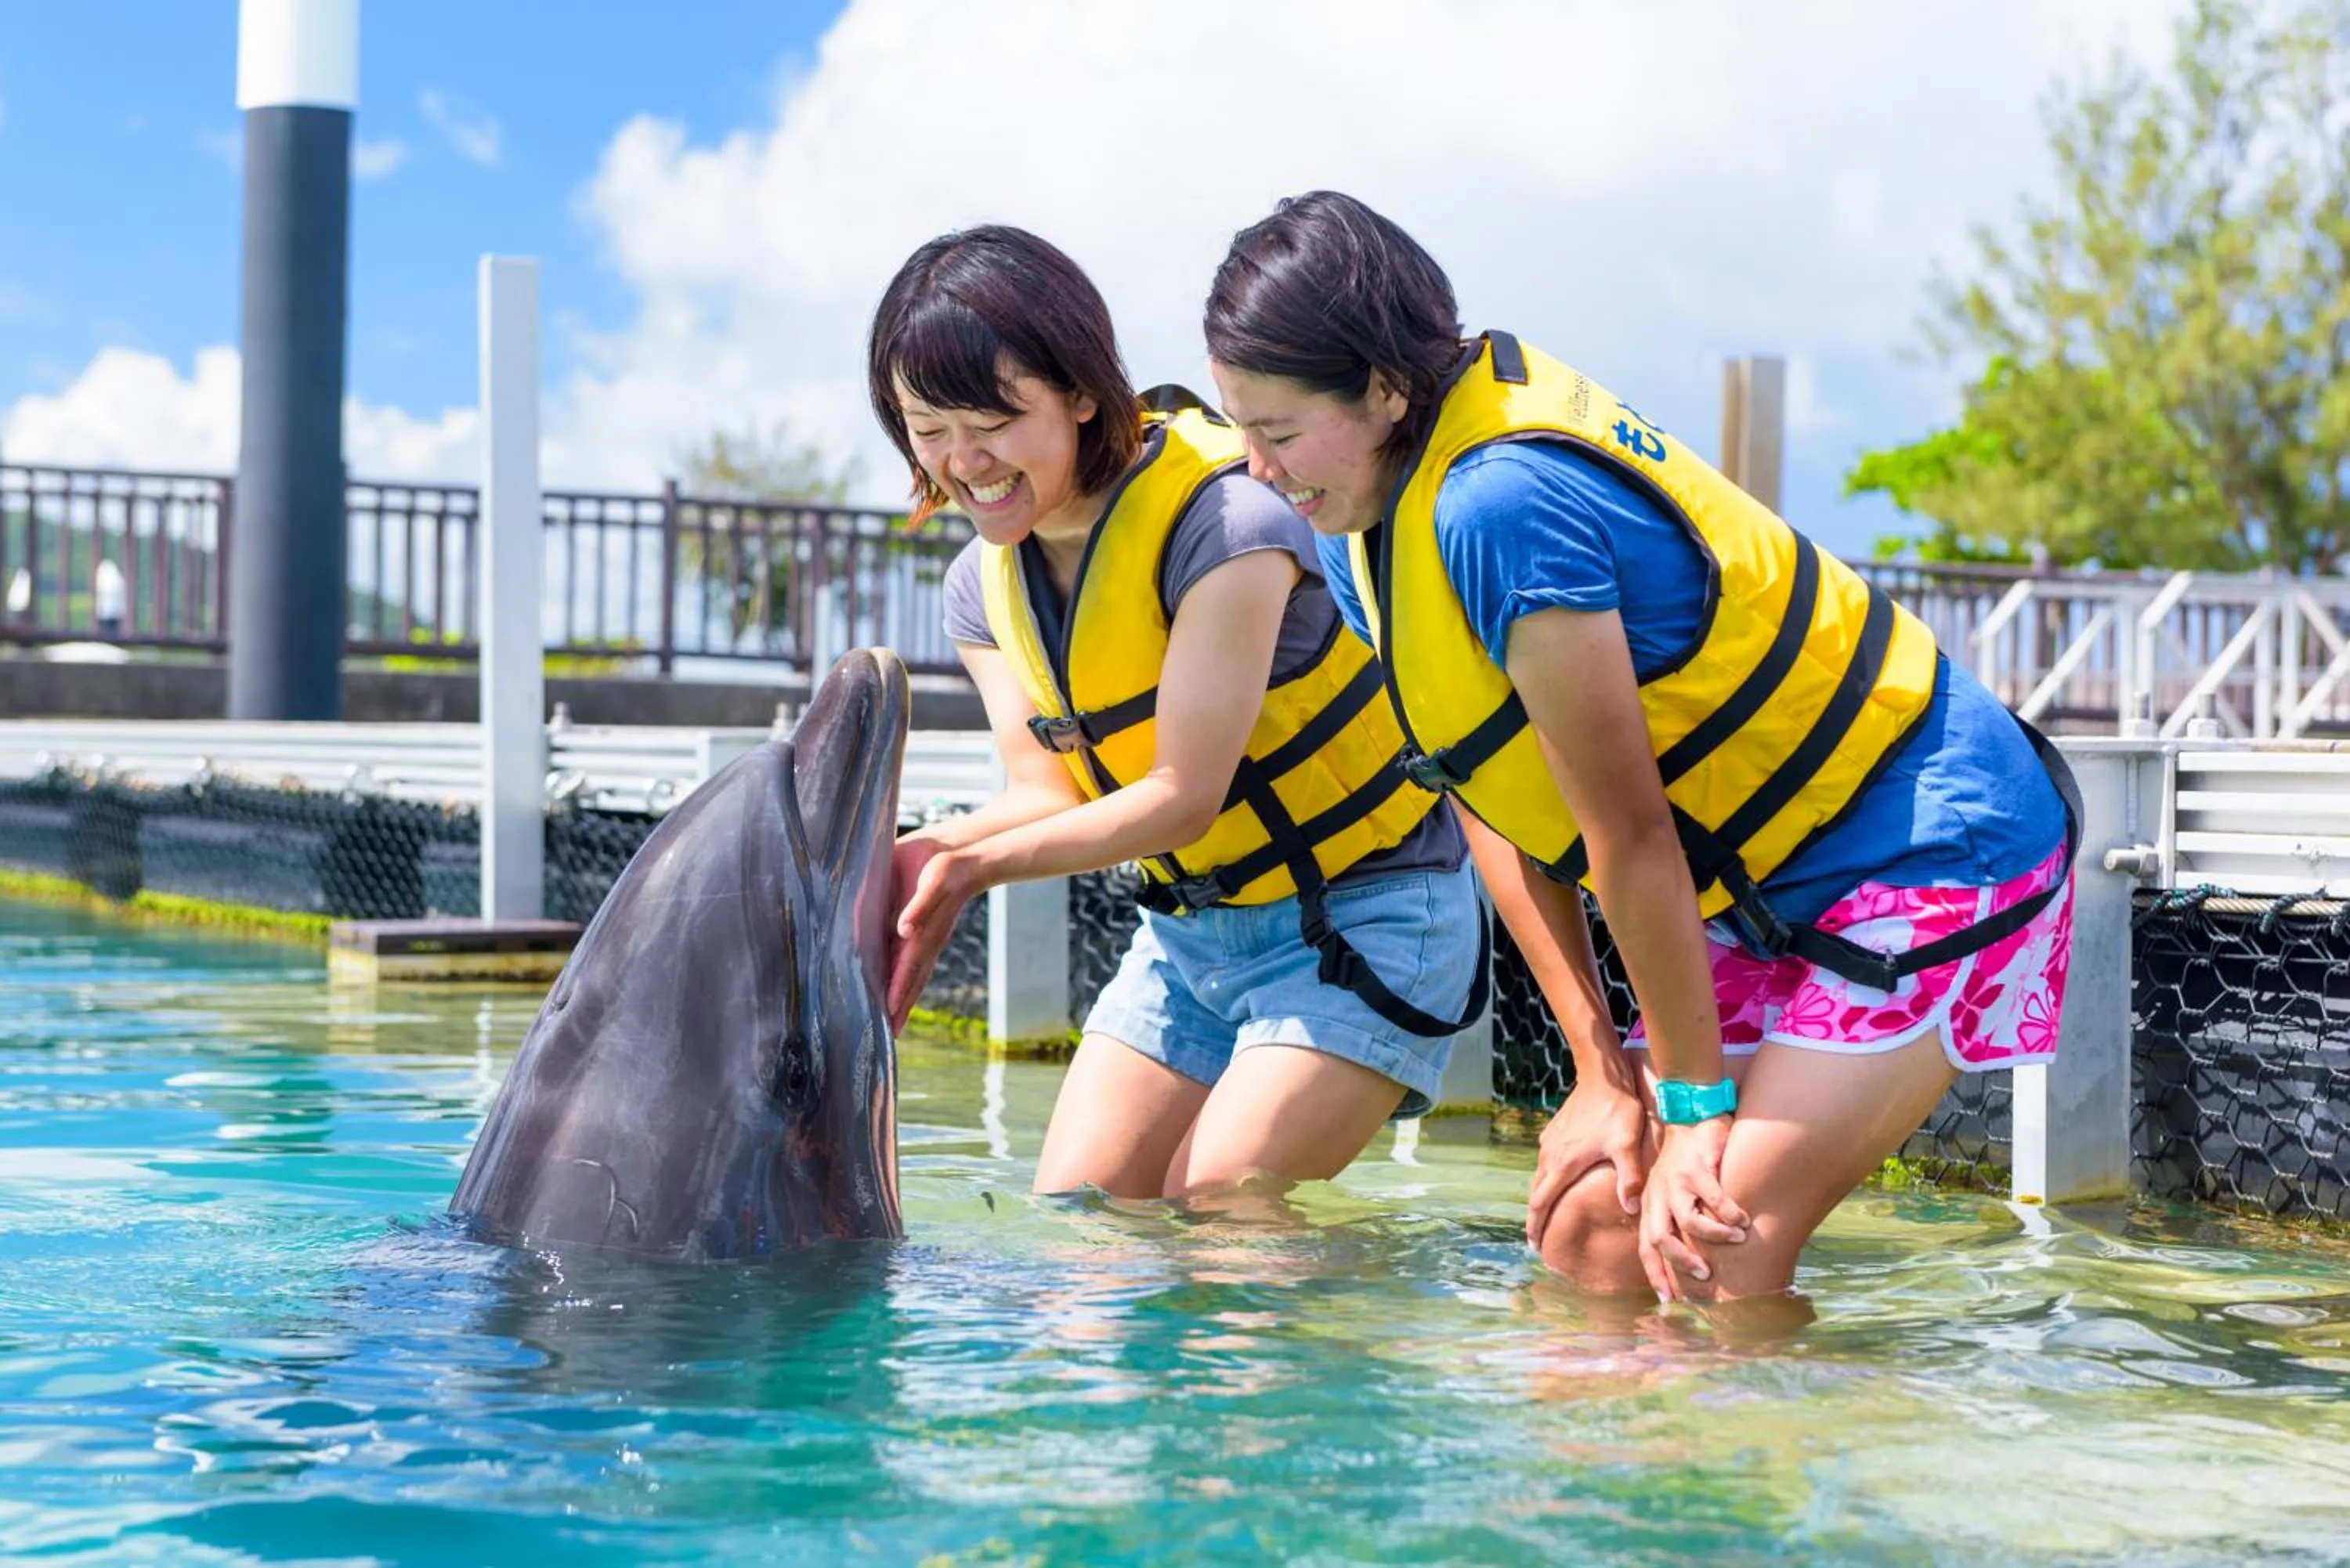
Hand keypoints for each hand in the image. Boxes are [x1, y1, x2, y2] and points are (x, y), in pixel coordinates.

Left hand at [884, 838, 976, 1032]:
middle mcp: (925, 940)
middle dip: (901, 1006)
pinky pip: (909, 959)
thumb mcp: (935, 882)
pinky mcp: (921, 927)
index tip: (888, 1018)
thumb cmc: (949, 866)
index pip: (907, 970)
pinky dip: (902, 977)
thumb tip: (904, 930)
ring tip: (892, 1018)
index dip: (897, 993)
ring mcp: (925, 937)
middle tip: (890, 1034)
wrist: (965, 855)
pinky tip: (892, 981)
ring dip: (902, 996)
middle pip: (912, 981)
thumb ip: (920, 906)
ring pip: (912, 974)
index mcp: (925, 933)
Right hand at [1525, 1077, 1649, 1248]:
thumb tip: (1631, 1209)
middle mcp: (1550, 1155)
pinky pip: (1546, 1162)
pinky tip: (1559, 1179)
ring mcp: (1550, 1142)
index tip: (1534, 1246)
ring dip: (1541, 1197)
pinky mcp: (1554, 1131)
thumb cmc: (1616, 1110)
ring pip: (1540, 1177)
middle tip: (1538, 1240)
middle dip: (1536, 1218)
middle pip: (1536, 1193)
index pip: (1542, 1203)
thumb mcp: (1626, 1145)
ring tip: (1546, 1214)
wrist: (1602, 1075)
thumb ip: (1629, 1178)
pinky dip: (1548, 1178)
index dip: (1536, 1226)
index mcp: (1563, 1164)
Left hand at [1638, 1116, 1749, 1300]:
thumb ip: (1674, 1218)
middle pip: (1659, 1237)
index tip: (1670, 1299)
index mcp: (1650, 1204)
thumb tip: (1687, 1256)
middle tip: (1705, 1274)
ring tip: (1736, 1239)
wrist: (1690, 1115)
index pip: (1646, 1246)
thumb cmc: (1686, 1161)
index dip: (1656, 1274)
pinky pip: (1714, 1197)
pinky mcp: (1696, 1167)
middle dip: (1681, 1261)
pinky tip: (1743, 1218)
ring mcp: (1675, 1180)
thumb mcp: (1670, 1189)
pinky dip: (1729, 1212)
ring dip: (1713, 1236)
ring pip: (1688, 1220)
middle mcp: (1657, 1195)